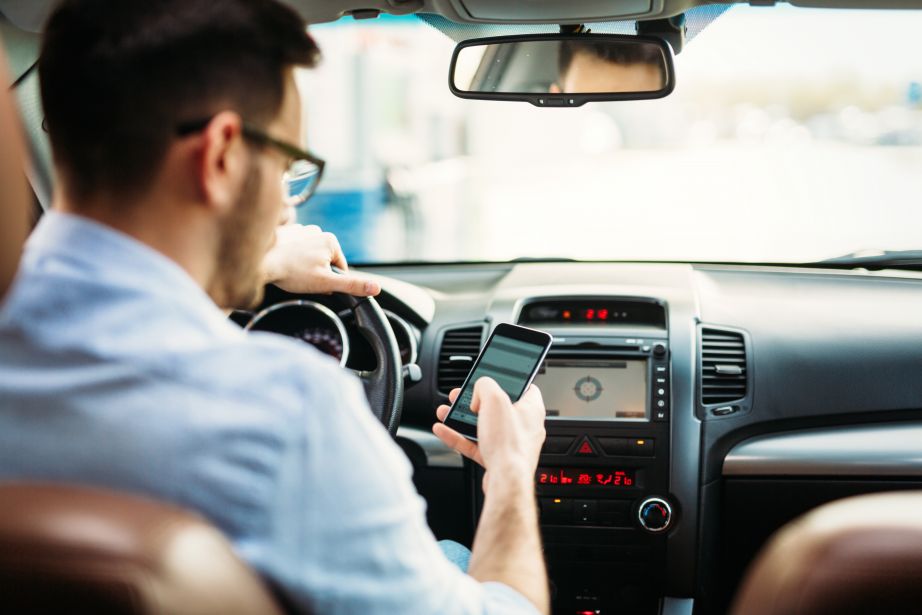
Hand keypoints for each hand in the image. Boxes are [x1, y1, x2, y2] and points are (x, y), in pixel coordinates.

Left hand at [261, 224, 380, 295]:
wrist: (260, 262)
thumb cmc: (291, 272)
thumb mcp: (326, 283)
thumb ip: (352, 285)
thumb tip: (376, 288)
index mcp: (331, 241)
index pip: (340, 268)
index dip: (330, 281)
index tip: (316, 283)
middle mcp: (318, 231)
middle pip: (324, 261)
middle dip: (316, 273)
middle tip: (302, 279)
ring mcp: (301, 230)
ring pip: (310, 256)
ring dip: (304, 266)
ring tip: (292, 272)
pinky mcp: (286, 233)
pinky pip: (296, 250)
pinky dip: (292, 258)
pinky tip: (284, 264)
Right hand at [433, 379, 545, 487]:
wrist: (506, 481)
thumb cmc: (509, 445)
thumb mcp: (495, 399)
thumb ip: (485, 385)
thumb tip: (479, 389)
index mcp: (531, 409)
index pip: (524, 386)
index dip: (507, 379)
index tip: (492, 376)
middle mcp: (524, 426)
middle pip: (497, 406)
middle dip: (474, 400)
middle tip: (461, 396)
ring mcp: (510, 443)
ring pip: (483, 425)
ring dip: (462, 418)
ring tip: (446, 411)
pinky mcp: (497, 458)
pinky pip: (475, 443)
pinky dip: (459, 436)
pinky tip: (444, 430)